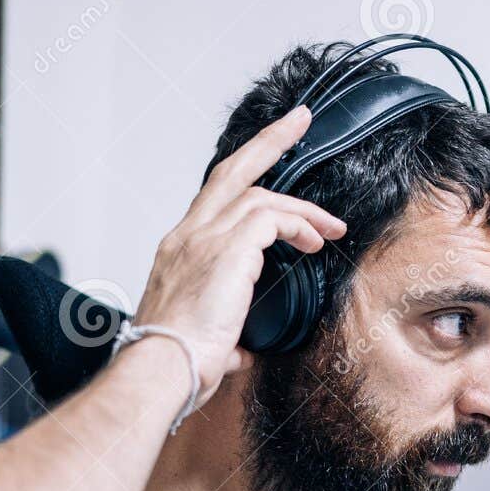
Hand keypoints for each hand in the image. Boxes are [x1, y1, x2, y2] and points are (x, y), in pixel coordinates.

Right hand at [132, 106, 347, 404]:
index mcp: (179, 251)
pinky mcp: (225, 250)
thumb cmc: (174, 364)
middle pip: (231, 170)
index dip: (246, 178)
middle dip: (269, 141)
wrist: (159, 370)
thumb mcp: (203, 343)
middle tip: (299, 120)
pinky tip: (314, 243)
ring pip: (259, 194)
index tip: (272, 161)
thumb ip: (225, 338)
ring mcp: (203, 239)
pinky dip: (297, 225)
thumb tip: (239, 352)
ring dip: (301, 209)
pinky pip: (270, 218)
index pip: (214, 199)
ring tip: (331, 228)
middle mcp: (187, 236)